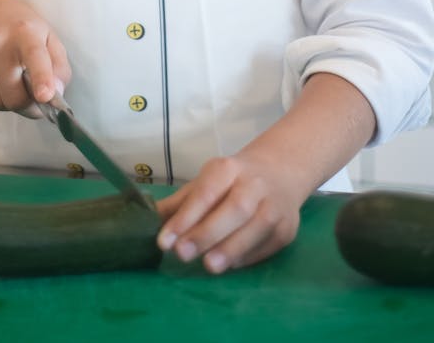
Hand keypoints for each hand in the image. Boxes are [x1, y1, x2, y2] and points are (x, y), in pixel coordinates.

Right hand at [0, 0, 70, 116]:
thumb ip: (59, 68)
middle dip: (25, 104)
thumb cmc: (22, 31)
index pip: (34, 56)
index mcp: (25, 31)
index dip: (42, 78)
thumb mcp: (49, 39)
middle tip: (30, 94)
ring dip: (4, 104)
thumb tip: (55, 94)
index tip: (45, 96)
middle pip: (13, 96)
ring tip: (9, 84)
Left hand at [155, 149, 302, 273]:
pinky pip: (267, 244)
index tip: (164, 241)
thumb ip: (179, 204)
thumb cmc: (232, 182)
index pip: (206, 192)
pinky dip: (248, 256)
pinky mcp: (288, 228)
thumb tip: (145, 220)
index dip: (186, 217)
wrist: (280, 172)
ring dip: (231, 248)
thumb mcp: (205, 183)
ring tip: (209, 266)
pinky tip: (231, 265)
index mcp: (228, 168)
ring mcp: (275, 205)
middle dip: (207, 233)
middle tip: (182, 253)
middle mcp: (254, 183)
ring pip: (256, 226)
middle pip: (234, 208)